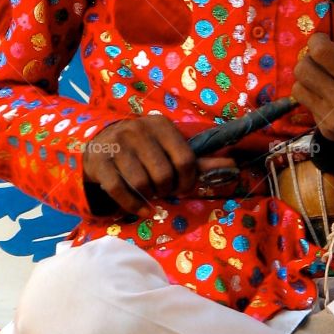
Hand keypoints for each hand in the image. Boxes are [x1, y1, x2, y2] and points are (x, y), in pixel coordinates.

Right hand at [82, 115, 237, 216]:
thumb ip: (200, 161)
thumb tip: (234, 167)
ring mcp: (117, 145)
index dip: (188, 181)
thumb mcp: (170, 149)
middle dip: (166, 189)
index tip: (182, 186)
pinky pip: (119, 191)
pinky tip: (142, 209)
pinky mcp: (100, 162)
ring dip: (149, 196)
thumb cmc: (144, 150)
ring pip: (142, 183)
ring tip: (150, 192)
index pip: (185, 160)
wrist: (101, 146)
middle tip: (163, 189)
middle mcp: (138, 130)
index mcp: (161, 124)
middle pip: (163, 175)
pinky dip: (133, 206)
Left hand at [291, 24, 333, 157]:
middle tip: (321, 57)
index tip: (325, 40)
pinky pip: (307, 105)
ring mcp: (330, 117)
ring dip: (306, 77)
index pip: (319, 52)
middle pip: (302, 68)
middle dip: (309, 58)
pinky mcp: (325, 129)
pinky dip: (313, 96)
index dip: (318, 41)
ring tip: (321, 74)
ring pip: (298, 87)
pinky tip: (328, 93)